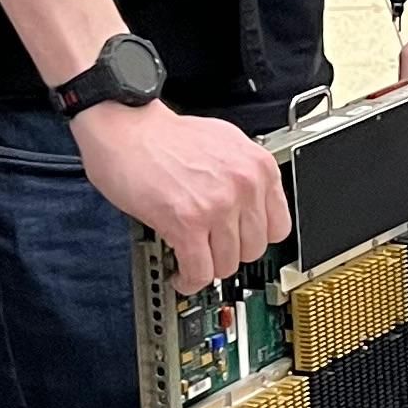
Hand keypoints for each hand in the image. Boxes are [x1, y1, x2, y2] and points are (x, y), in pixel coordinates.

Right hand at [71, 98, 289, 288]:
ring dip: (207, 268)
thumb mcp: (225, 144)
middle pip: (253, 249)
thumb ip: (244, 176)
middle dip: (229, 254)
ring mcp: (217, 205)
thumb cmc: (166, 135)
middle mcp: (244, 186)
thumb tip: (252, 207)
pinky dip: (189, 279)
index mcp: (258, 166)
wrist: (127, 128)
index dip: (256, 239)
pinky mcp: (186, 222)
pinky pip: (199, 270)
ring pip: (226, 264)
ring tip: (192, 262)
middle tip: (211, 250)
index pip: (280, 226)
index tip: (243, 243)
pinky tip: (181, 274)